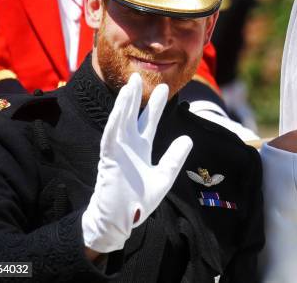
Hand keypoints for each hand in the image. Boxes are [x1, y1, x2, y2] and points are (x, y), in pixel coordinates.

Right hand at [82, 73, 192, 253]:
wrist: (121, 220)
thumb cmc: (140, 201)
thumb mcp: (165, 176)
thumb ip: (175, 158)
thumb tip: (188, 139)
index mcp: (140, 149)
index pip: (148, 122)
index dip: (155, 105)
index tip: (164, 88)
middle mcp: (128, 146)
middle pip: (133, 116)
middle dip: (137, 96)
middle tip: (141, 76)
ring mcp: (117, 151)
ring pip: (120, 121)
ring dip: (124, 103)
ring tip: (131, 84)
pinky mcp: (109, 159)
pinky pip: (111, 136)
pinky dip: (115, 121)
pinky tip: (120, 108)